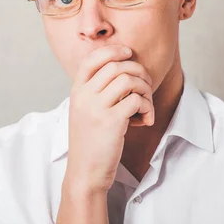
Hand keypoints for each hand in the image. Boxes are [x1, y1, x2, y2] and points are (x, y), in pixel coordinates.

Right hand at [64, 45, 153, 193]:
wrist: (85, 172)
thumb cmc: (91, 142)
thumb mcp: (85, 111)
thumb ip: (96, 91)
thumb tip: (122, 69)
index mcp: (77, 91)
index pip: (92, 58)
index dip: (113, 50)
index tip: (129, 52)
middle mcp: (84, 96)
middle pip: (116, 66)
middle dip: (138, 72)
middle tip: (146, 87)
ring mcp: (96, 108)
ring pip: (129, 80)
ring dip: (145, 90)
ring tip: (145, 105)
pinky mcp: (111, 121)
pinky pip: (136, 100)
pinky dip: (147, 108)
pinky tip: (144, 120)